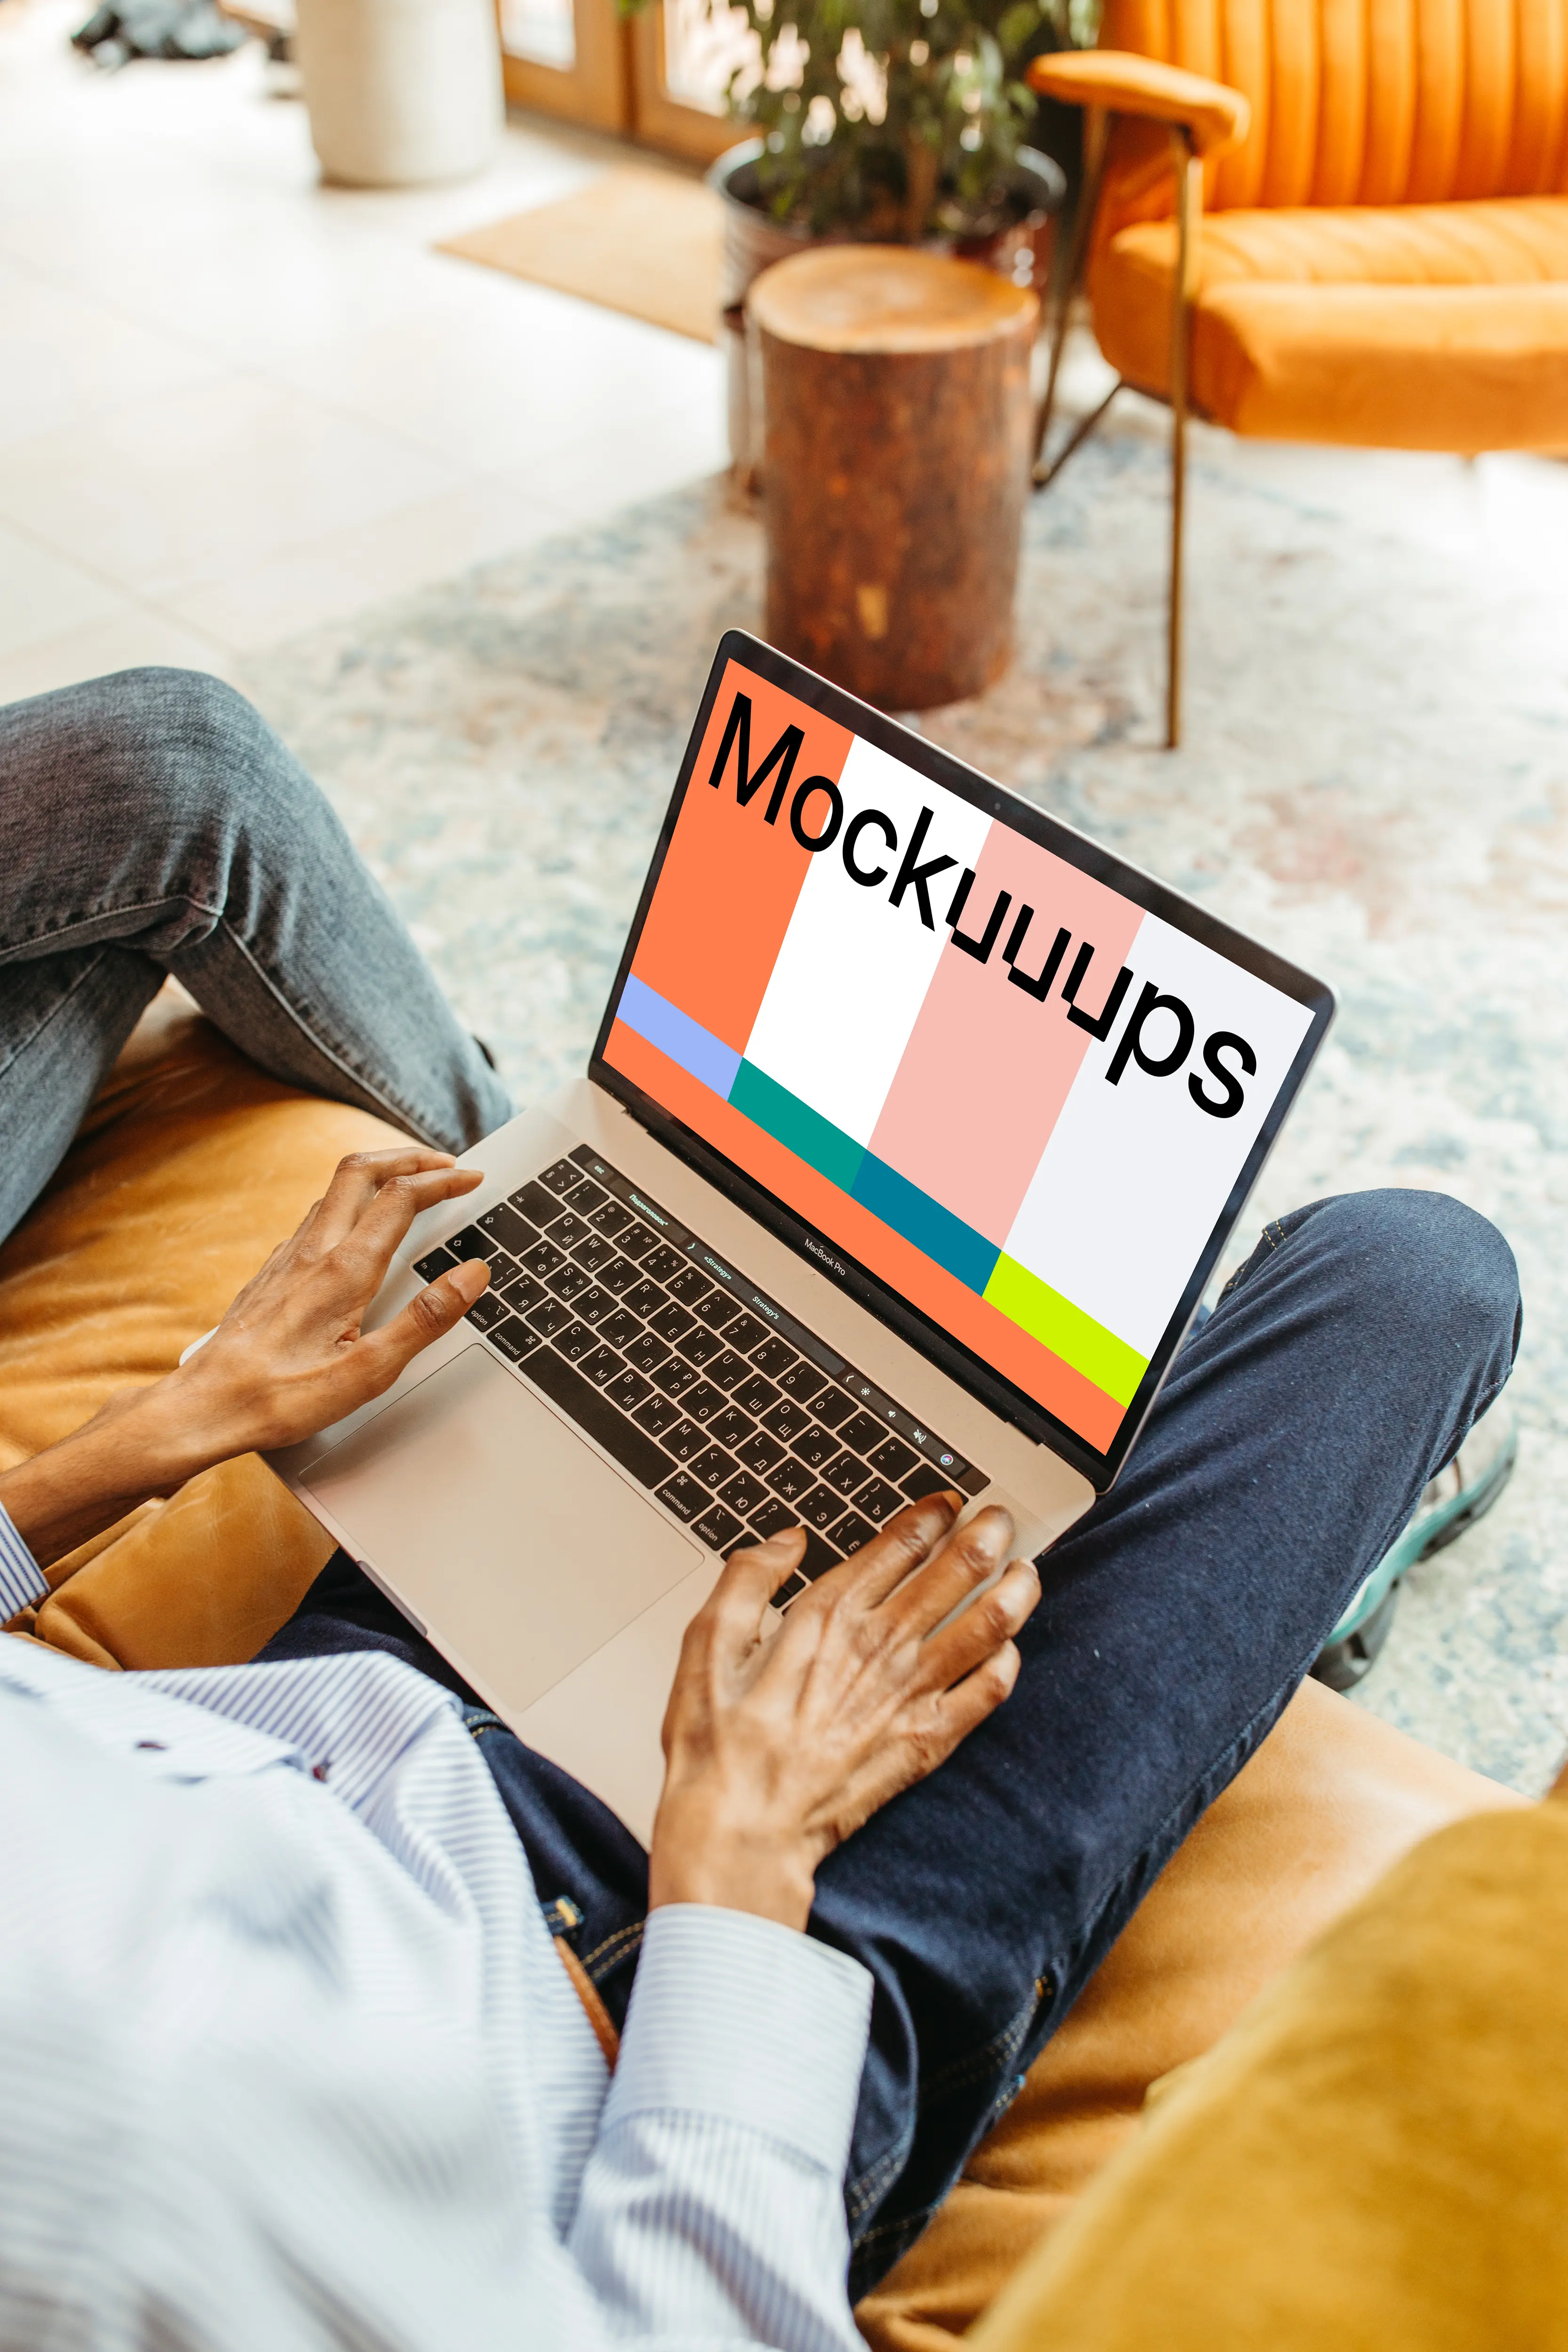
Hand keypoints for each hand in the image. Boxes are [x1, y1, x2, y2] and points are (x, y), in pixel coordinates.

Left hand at [0, 1148, 489, 1566]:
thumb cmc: (280, 1397)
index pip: (400, 1197)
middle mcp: (312, 1252)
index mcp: (344, 1271)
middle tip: (444, 1166)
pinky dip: (348, 1205)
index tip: (471, 1180)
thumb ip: (425, 1319)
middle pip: (362, 1170)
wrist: (205, 1407)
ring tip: (408, 1185)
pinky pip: (313, 1218)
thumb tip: (471, 1275)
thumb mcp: (370, 1370)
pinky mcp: (271, 1274)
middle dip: (409, 1157)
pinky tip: (354, 1231)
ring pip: (334, 1190)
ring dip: (378, 1175)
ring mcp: (287, 1259)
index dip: (442, 1181)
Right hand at [649, 1496, 1039, 1930]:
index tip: (947, 1503)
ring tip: (1026, 1568)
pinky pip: (987, 1692)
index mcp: (829, 1613)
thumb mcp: (706, 1641)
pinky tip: (1010, 1649)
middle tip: (1001, 1518)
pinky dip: (1007, 1663)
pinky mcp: (926, 1741)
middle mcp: (879, 1645)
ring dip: (1015, 1588)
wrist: (742, 1830)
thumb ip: (747, 1577)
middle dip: (988, 1534)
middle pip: (957, 1570)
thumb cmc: (718, 1743)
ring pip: (988, 1624)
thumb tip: (787, 1539)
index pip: (901, 1543)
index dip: (932, 1514)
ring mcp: (909, 1694)